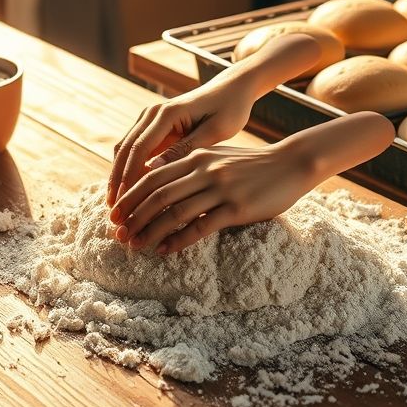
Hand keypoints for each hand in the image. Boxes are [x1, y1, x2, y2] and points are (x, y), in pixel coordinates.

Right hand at [107, 34, 321, 213]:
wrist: (232, 89)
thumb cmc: (229, 109)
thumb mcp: (214, 131)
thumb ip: (185, 149)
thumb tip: (154, 171)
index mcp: (167, 113)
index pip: (139, 148)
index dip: (128, 177)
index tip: (125, 202)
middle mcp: (153, 113)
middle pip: (124, 149)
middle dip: (117, 181)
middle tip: (115, 211)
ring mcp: (150, 118)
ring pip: (125, 149)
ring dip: (119, 176)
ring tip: (119, 206)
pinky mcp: (154, 125)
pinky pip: (136, 149)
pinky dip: (130, 169)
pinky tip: (132, 192)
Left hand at [111, 111, 394, 254]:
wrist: (292, 163)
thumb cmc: (251, 163)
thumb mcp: (217, 155)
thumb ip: (188, 162)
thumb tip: (155, 173)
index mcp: (195, 156)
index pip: (151, 176)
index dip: (130, 196)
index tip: (114, 213)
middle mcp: (203, 170)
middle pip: (157, 195)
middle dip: (134, 216)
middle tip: (119, 234)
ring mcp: (220, 189)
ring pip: (174, 213)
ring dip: (151, 231)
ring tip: (136, 246)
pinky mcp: (236, 208)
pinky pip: (200, 226)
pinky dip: (179, 240)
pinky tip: (165, 251)